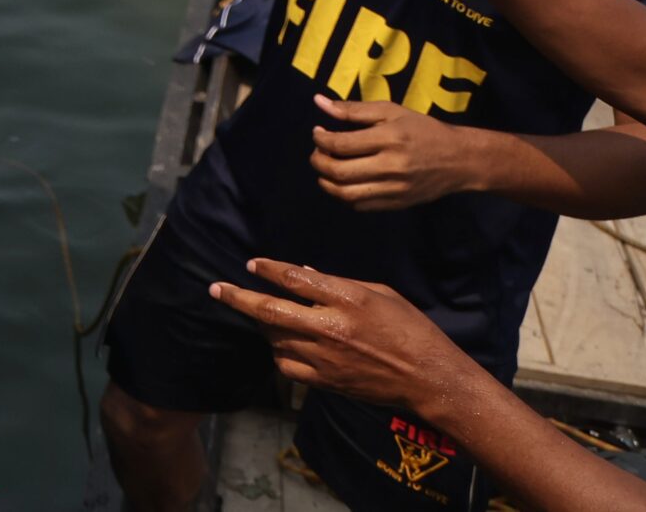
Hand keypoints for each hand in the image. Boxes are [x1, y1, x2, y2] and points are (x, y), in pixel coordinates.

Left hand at [209, 258, 478, 415]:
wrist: (429, 379)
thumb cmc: (411, 329)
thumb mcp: (380, 293)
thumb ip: (338, 283)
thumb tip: (303, 272)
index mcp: (347, 299)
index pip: (294, 278)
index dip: (268, 269)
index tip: (251, 264)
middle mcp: (330, 328)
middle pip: (270, 311)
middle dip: (238, 298)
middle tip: (215, 288)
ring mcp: (326, 358)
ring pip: (275, 338)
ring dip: (261, 325)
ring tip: (256, 314)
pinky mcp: (326, 381)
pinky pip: (286, 366)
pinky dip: (278, 352)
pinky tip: (280, 344)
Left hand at [310, 94, 479, 210]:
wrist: (460, 160)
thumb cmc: (423, 130)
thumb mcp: (391, 111)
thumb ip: (354, 109)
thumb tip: (318, 102)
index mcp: (389, 139)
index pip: (340, 144)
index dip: (320, 139)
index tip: (318, 133)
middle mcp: (391, 166)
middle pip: (339, 172)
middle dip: (318, 161)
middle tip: (318, 152)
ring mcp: (395, 189)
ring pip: (347, 194)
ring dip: (326, 182)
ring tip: (326, 169)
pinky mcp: (398, 204)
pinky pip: (361, 206)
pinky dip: (344, 196)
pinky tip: (344, 182)